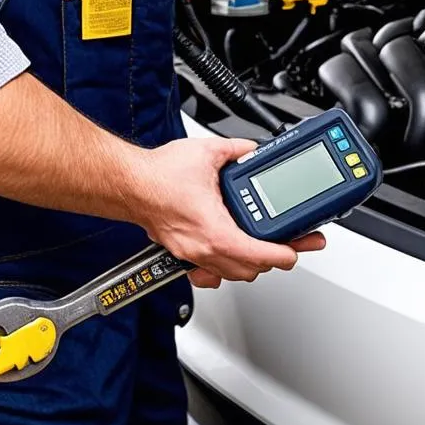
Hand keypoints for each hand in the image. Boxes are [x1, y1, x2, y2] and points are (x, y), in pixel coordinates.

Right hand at [134, 137, 325, 288]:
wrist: (127, 183)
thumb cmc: (157, 175)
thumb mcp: (208, 153)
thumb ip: (238, 150)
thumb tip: (251, 150)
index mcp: (215, 229)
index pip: (259, 254)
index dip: (284, 254)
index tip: (297, 249)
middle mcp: (203, 248)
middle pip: (249, 269)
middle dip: (273, 259)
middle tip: (289, 246)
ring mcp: (192, 253)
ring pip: (230, 274)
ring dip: (250, 265)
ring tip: (266, 250)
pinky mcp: (182, 252)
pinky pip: (208, 273)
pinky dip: (223, 270)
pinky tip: (231, 257)